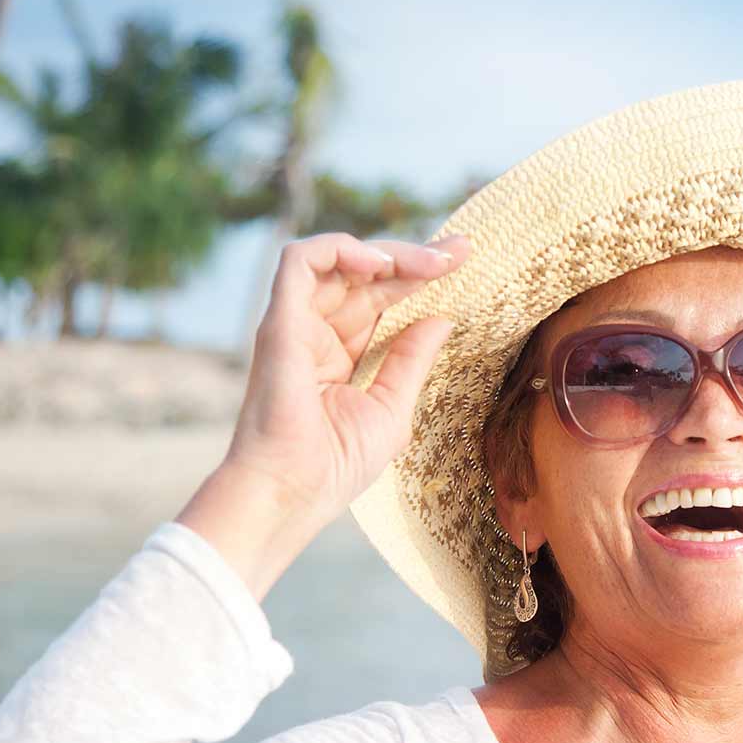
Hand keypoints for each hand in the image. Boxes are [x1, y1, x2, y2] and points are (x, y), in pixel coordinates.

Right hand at [178, 231, 470, 598]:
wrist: (293, 492)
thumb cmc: (336, 464)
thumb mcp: (392, 406)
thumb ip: (412, 359)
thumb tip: (441, 318)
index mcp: (342, 351)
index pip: (382, 298)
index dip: (419, 275)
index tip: (463, 259)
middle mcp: (318, 331)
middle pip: (365, 274)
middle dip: (415, 257)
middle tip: (460, 251)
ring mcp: (296, 323)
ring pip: (337, 259)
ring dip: (386, 252)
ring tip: (430, 263)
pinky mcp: (279, 320)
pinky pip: (299, 260)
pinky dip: (339, 249)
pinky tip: (380, 265)